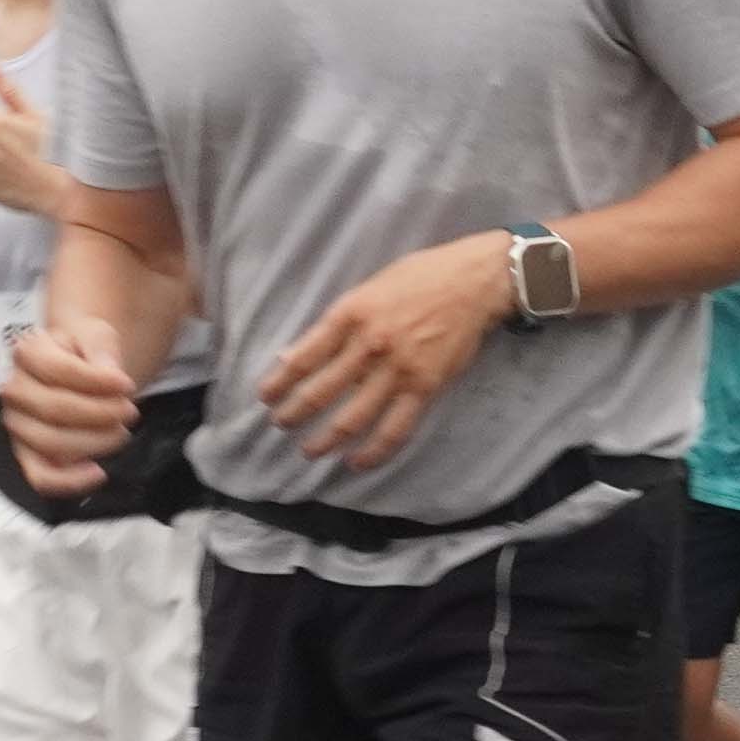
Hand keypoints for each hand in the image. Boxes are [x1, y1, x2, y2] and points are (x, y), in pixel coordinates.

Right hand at [0, 322, 142, 490]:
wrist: (77, 368)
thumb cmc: (84, 353)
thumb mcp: (97, 335)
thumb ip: (102, 349)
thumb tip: (109, 376)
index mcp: (27, 353)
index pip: (59, 371)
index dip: (97, 382)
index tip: (127, 385)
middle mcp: (14, 389)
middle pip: (54, 409)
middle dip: (101, 414)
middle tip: (130, 412)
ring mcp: (17, 424)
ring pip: (49, 443)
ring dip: (93, 442)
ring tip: (121, 433)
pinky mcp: (26, 454)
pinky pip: (40, 477)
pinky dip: (69, 481)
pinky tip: (98, 472)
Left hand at [252, 236, 514, 471]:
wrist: (474, 282)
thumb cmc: (420, 277)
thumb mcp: (368, 289)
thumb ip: (336, 323)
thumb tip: (296, 354)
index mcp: (350, 314)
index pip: (303, 356)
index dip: (280, 381)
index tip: (266, 397)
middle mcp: (368, 345)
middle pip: (320, 392)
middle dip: (294, 414)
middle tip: (281, 425)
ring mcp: (397, 370)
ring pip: (352, 418)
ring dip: (324, 440)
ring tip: (309, 451)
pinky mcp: (425, 388)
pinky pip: (394, 430)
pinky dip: (372, 452)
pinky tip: (355, 462)